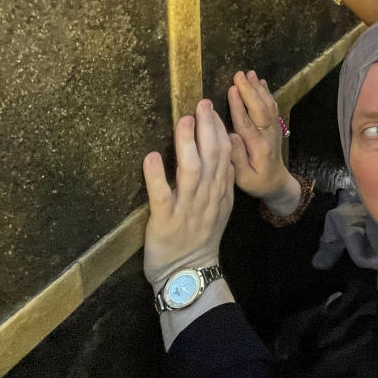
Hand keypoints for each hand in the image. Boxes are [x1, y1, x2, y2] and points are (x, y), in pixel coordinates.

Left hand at [143, 100, 233, 290]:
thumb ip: (222, 182)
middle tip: (201, 104)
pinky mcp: (165, 220)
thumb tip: (224, 154)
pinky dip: (156, 175)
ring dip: (187, 143)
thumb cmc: (200, 239)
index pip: (226, 155)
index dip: (220, 130)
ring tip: (183, 121)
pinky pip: (162, 195)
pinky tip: (151, 157)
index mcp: (221, 193)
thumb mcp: (220, 209)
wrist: (189, 274)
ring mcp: (187, 208)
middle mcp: (208, 197)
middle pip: (213, 156)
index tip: (212, 110)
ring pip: (191, 170)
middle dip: (208, 128)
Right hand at [227, 70, 299, 213]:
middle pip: (259, 109)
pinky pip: (272, 106)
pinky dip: (267, 93)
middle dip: (249, 90)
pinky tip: (261, 82)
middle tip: (239, 74)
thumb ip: (237, 157)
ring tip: (250, 74)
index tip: (232, 89)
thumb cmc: (256, 182)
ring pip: (267, 105)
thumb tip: (231, 135)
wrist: (277, 183)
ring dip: (258, 88)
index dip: (239, 105)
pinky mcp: (275, 126)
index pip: (247, 122)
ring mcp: (274, 129)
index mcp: (258, 147)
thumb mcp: (243, 178)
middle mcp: (268, 135)